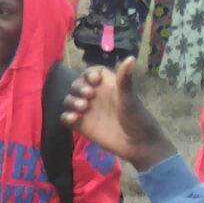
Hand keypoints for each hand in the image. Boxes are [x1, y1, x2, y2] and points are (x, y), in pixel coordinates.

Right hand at [60, 57, 175, 171]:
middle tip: (88, 96)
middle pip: (77, 85)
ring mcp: (87, 111)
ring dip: (71, 101)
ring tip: (82, 108)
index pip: (92, 73)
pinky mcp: (81, 125)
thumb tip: (131, 57)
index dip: (89, 73)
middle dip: (78, 87)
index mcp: (107, 87)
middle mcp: (96, 97)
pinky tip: (75, 119)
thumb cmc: (137, 119)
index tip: (93, 80)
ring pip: (69, 100)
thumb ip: (125, 80)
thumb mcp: (130, 99)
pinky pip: (66, 118)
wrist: (137, 144)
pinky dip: (67, 117)